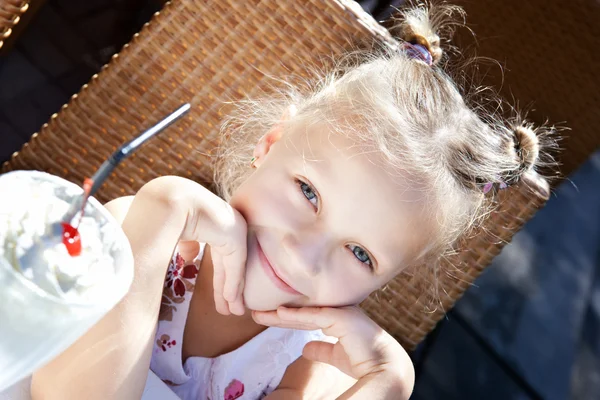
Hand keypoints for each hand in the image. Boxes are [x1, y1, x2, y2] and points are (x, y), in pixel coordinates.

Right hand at [166, 178, 247, 315]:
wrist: (173, 201)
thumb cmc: (169, 213)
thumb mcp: (180, 233)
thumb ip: (189, 245)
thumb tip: (189, 256)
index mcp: (215, 225)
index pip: (222, 258)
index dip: (221, 279)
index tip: (222, 299)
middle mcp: (228, 227)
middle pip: (230, 266)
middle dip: (229, 289)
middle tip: (232, 310)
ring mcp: (234, 231)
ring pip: (235, 269)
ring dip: (233, 292)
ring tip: (235, 312)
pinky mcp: (235, 238)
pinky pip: (235, 267)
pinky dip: (233, 285)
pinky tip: (232, 301)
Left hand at [253, 306, 413, 397]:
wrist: (386, 367)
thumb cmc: (366, 361)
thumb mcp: (337, 356)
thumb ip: (323, 350)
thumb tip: (306, 348)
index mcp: (337, 319)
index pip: (305, 317)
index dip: (286, 318)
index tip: (267, 318)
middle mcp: (338, 312)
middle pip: (301, 312)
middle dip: (277, 314)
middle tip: (255, 313)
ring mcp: (341, 312)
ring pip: (304, 312)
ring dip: (279, 314)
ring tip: (258, 314)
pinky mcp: (342, 317)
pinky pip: (314, 316)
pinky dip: (296, 316)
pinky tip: (279, 314)